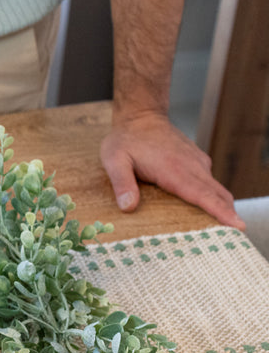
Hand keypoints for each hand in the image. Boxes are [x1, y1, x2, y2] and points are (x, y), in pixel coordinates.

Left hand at [100, 111, 244, 228]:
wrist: (141, 116)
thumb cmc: (125, 140)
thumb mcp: (114, 161)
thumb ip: (122, 183)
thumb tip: (128, 207)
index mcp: (173, 169)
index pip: (202, 194)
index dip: (220, 211)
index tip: (236, 225)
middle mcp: (191, 166)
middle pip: (218, 195)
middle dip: (229, 215)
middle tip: (235, 236)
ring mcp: (196, 163)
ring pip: (217, 189)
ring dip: (223, 207)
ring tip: (225, 230)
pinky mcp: (197, 162)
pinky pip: (210, 183)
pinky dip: (214, 197)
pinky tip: (210, 211)